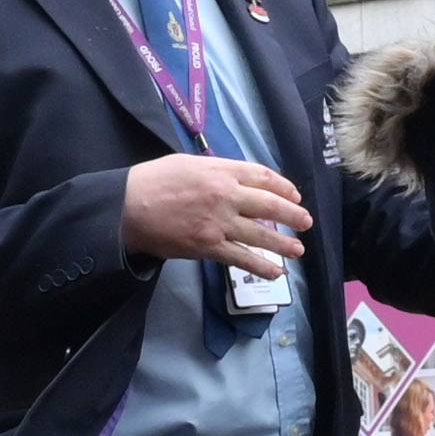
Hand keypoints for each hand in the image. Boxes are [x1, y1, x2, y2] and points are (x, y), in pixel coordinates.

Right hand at [123, 154, 311, 273]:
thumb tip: (237, 179)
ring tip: (298, 250)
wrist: (128, 207)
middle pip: (269, 205)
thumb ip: (217, 169)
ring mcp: (219, 223)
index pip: (263, 177)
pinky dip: (261, 266)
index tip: (294, 196)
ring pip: (261, 235)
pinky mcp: (209, 247)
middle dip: (292, 215)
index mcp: (222, 171)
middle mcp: (226, 195)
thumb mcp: (189, 163)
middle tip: (306, 222)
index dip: (283, 187)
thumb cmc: (155, 181)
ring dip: (284, 244)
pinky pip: (242, 258)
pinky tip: (275, 272)